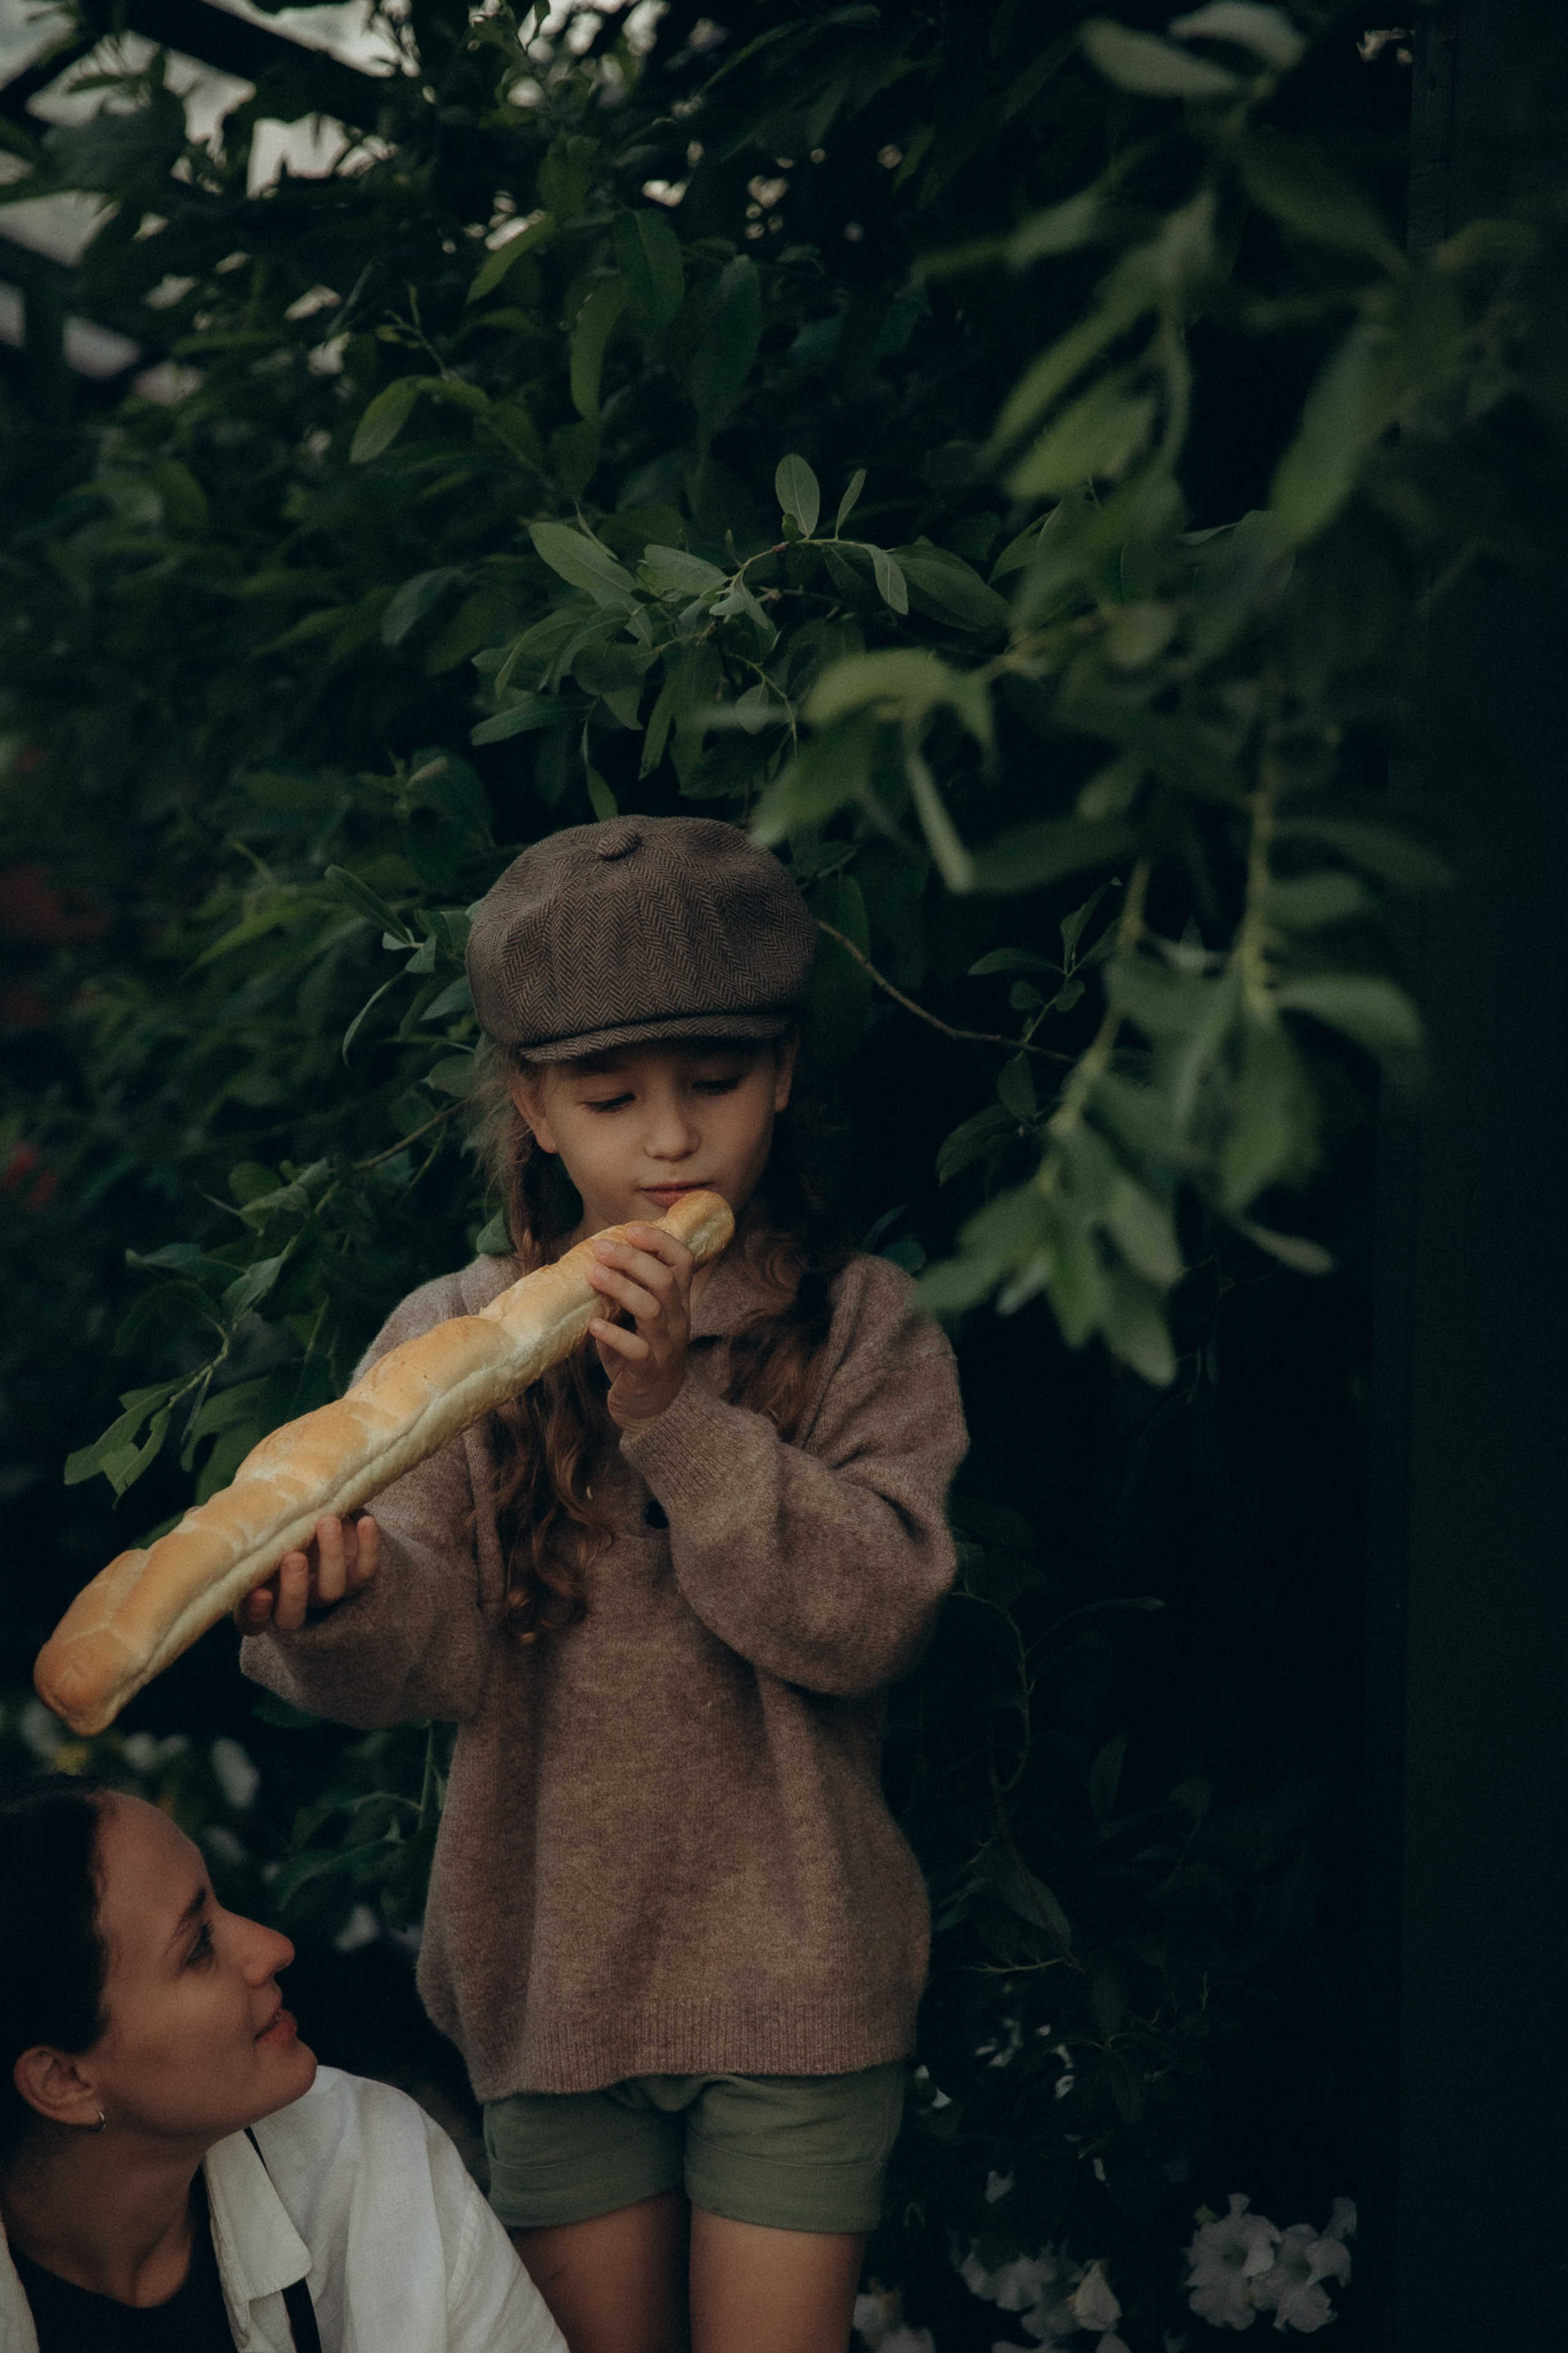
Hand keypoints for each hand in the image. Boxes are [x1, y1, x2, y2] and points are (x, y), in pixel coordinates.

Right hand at [235, 1513, 380, 1633]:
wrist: (315, 1517)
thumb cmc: (269, 1527)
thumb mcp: (247, 1531)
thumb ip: (226, 1528)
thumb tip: (192, 1513)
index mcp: (259, 1598)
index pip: (252, 1622)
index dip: (255, 1613)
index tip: (258, 1592)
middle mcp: (293, 1602)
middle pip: (293, 1614)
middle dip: (294, 1588)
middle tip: (294, 1556)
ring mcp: (326, 1590)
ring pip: (332, 1588)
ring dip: (330, 1555)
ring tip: (327, 1521)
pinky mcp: (357, 1575)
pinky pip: (366, 1569)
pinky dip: (369, 1546)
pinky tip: (365, 1520)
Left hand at [587, 1222, 694, 1428]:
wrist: (653, 1404)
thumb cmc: (640, 1351)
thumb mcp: (637, 1316)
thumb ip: (624, 1290)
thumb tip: (589, 1259)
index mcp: (677, 1300)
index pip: (683, 1261)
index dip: (660, 1241)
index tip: (630, 1229)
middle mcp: (677, 1319)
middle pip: (664, 1280)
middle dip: (632, 1259)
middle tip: (600, 1249)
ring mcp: (666, 1345)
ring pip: (652, 1309)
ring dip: (621, 1288)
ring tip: (593, 1275)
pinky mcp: (649, 1370)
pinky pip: (636, 1350)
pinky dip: (614, 1335)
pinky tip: (594, 1325)